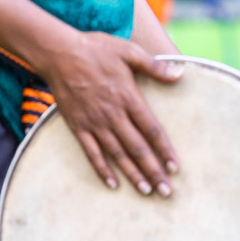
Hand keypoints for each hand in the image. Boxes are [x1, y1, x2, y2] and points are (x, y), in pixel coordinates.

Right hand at [41, 30, 183, 195]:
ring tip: (146, 191)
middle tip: (167, 191)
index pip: (151, 129)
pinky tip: (112, 183)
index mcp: (128, 97)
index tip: (175, 167)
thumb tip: (180, 73)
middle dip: (153, 171)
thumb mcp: (129, 51)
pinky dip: (102, 169)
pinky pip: (91, 152)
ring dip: (132, 174)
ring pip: (116, 154)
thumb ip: (155, 66)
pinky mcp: (77, 125)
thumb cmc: (97, 49)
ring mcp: (93, 122)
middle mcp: (112, 114)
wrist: (59, 53)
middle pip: (137, 148)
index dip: (164, 149)